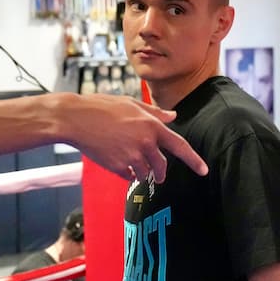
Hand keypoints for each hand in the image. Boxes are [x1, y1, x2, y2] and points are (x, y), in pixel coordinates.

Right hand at [65, 94, 206, 182]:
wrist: (75, 119)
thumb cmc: (102, 107)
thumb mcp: (132, 104)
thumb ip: (155, 113)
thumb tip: (174, 116)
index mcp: (152, 126)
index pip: (180, 146)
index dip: (194, 160)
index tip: (204, 171)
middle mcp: (145, 143)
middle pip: (162, 166)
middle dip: (161, 173)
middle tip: (158, 176)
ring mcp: (132, 156)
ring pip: (145, 173)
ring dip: (142, 172)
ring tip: (131, 163)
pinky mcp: (117, 166)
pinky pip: (129, 176)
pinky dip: (126, 173)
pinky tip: (116, 161)